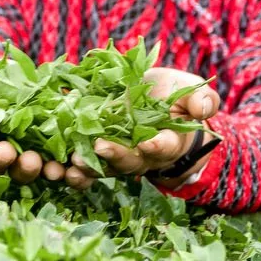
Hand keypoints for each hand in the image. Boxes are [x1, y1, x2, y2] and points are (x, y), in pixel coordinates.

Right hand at [0, 59, 60, 185]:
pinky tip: (72, 169)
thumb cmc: (6, 76)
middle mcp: (0, 152)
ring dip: (29, 170)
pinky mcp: (60, 160)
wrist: (49, 76)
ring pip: (25, 173)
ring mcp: (29, 159)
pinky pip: (63, 175)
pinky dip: (70, 176)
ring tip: (37, 162)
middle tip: (6, 152)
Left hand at [71, 66, 220, 180]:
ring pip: (103, 167)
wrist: (151, 100)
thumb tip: (204, 109)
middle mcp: (141, 155)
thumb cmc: (173, 95)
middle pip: (129, 161)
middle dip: (116, 155)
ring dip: (88, 168)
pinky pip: (83, 165)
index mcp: (167, 141)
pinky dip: (70, 169)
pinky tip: (57, 168)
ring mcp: (117, 155)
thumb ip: (200, 100)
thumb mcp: (189, 91)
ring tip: (73, 163)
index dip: (157, 146)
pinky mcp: (95, 151)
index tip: (149, 142)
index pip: (164, 146)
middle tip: (101, 147)